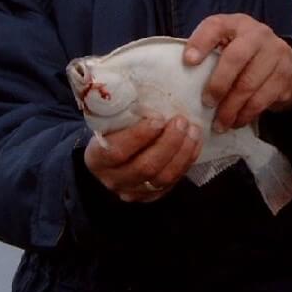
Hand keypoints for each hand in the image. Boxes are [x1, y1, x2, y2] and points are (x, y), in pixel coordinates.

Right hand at [84, 111, 202, 202]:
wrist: (108, 155)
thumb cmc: (110, 130)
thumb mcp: (108, 121)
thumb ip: (123, 114)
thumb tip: (150, 94)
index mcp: (97, 159)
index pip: (117, 151)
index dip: (139, 136)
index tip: (158, 118)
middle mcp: (113, 179)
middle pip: (145, 167)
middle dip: (168, 143)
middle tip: (181, 121)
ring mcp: (133, 192)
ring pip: (163, 178)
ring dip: (182, 153)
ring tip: (193, 130)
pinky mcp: (151, 196)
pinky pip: (173, 182)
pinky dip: (187, 161)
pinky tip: (195, 143)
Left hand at [184, 13, 291, 131]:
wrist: (288, 63)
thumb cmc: (246, 55)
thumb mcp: (230, 44)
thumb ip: (210, 53)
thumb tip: (179, 76)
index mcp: (235, 24)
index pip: (215, 26)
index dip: (200, 42)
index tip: (188, 61)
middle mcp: (257, 34)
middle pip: (235, 58)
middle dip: (218, 84)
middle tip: (207, 103)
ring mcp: (274, 54)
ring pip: (248, 84)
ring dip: (230, 108)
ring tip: (218, 123)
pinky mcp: (284, 76)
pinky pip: (261, 99)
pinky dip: (245, 114)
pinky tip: (235, 122)